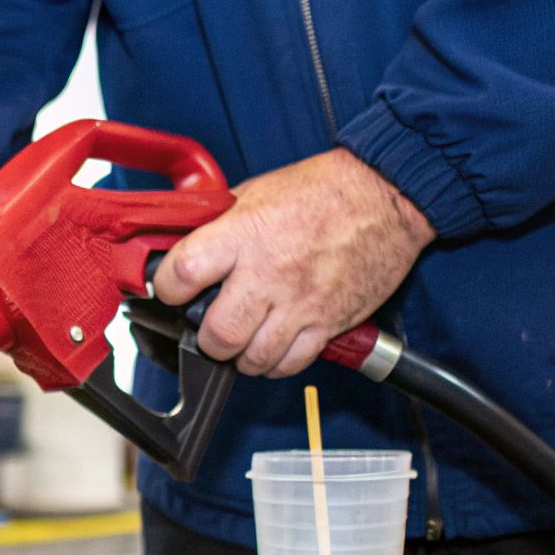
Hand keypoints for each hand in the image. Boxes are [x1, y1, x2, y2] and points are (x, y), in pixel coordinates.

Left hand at [150, 148, 435, 377]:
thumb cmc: (322, 191)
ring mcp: (300, 303)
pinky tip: (272, 347)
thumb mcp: (256, 192)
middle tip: (210, 326)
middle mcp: (268, 273)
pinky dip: (275, 363)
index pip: (181, 275)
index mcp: (243, 235)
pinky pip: (291, 363)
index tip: (173, 289)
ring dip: (240, 356)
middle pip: (217, 334)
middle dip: (206, 338)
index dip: (168, 288)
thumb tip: (183, 240)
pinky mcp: (328, 322)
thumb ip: (219, 223)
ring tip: (242, 339)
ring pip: (252, 358)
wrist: (387, 196)